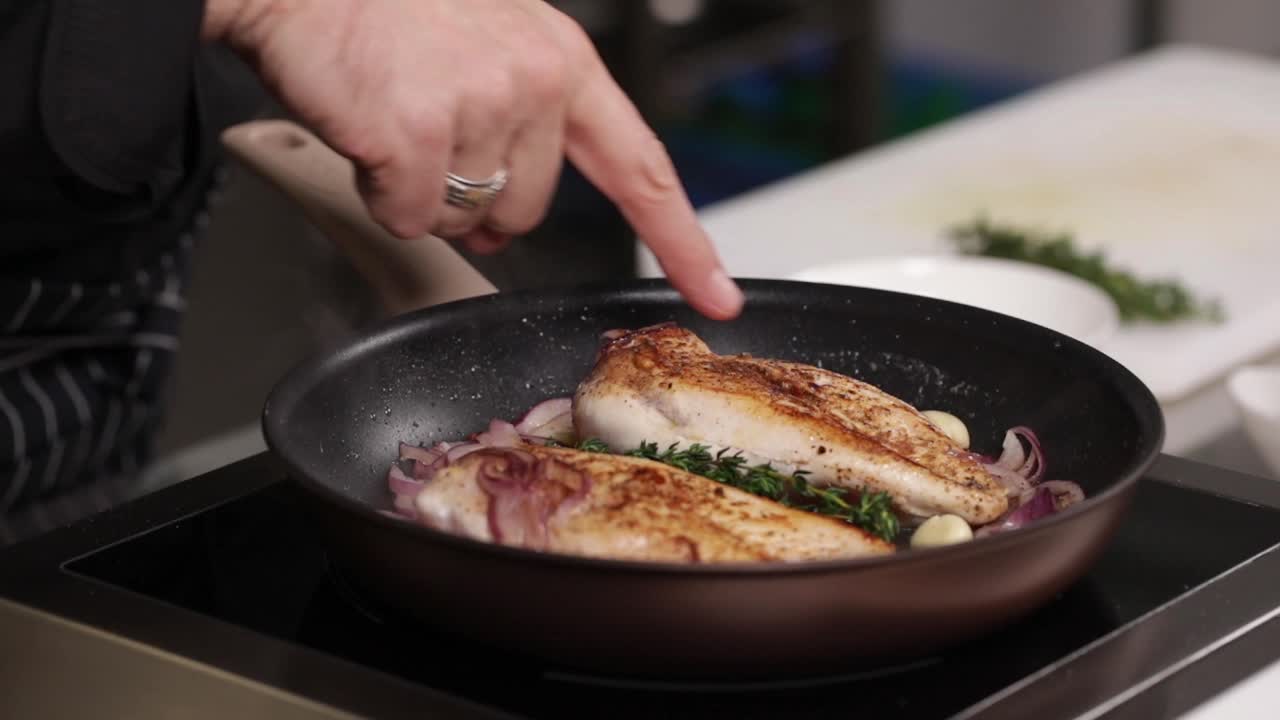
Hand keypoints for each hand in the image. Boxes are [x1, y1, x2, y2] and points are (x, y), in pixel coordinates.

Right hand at [203, 0, 743, 319]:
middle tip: (430, 140)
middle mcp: (534, 83)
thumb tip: (504, 221)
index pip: (641, 167)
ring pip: (468, 221)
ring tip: (395, 120)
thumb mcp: (485, 46)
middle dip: (480, 202)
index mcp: (561, 63)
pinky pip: (412, 219)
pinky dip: (382, 195)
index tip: (714, 292)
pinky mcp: (421, 135)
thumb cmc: (383, 10)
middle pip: (529, 212)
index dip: (682, 240)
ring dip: (425, 194)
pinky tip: (370, 135)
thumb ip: (520, 128)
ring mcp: (480, 107)